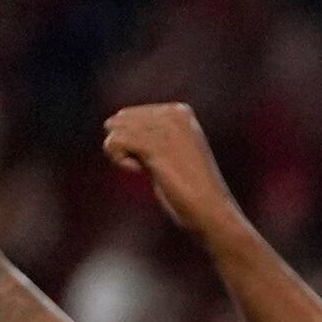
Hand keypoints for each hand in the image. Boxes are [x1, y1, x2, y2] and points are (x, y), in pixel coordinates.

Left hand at [98, 103, 241, 236]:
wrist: (211, 209)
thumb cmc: (191, 189)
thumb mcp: (172, 152)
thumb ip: (151, 134)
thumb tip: (110, 122)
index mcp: (180, 111)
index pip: (131, 115)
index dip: (134, 141)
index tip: (157, 160)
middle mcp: (172, 113)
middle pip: (120, 119)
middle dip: (125, 144)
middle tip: (147, 166)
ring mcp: (163, 128)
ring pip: (114, 129)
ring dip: (121, 154)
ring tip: (144, 169)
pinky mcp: (153, 145)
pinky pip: (115, 142)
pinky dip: (120, 161)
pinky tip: (140, 171)